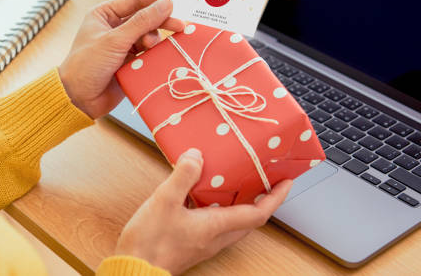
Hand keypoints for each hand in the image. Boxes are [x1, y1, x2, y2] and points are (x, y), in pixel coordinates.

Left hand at [59, 0, 184, 118]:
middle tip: (180, 23)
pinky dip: (154, 53)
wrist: (78, 99)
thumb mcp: (115, 40)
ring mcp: (123, 44)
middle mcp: (115, 27)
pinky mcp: (131, 62)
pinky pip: (149, 52)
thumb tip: (166, 3)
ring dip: (156, 38)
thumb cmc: (86, 65)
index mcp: (105, 14)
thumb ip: (142, 21)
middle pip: (146, 16)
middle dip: (162, 19)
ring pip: (149, 35)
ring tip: (154, 46)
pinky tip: (156, 56)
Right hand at [115, 148, 293, 274]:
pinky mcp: (193, 243)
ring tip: (238, 181)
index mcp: (215, 226)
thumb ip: (183, 176)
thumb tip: (197, 155)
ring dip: (241, 203)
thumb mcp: (164, 201)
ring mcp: (204, 242)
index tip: (286, 182)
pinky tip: (203, 194)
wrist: (134, 270)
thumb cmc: (150, 242)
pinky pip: (215, 224)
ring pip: (233, 223)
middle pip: (250, 220)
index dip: (276, 197)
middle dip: (263, 200)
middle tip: (266, 180)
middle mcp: (215, 237)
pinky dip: (219, 208)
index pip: (257, 214)